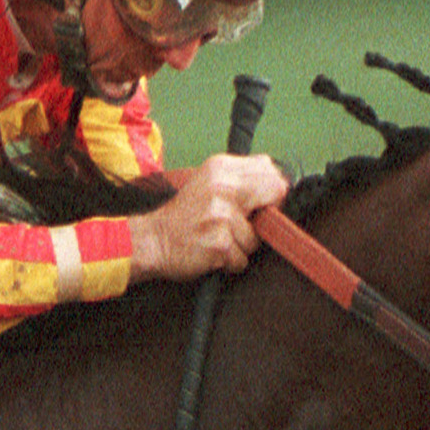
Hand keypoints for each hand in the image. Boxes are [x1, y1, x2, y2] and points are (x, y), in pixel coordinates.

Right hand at [128, 153, 288, 282]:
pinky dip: (230, 262)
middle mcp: (222, 187)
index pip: (271, 171)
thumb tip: (277, 185)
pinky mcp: (220, 244)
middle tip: (246, 224)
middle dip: (266, 215)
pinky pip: (242, 259)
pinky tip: (213, 252)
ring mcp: (221, 216)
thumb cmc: (183, 217)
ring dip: (243, 245)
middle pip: (275, 194)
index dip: (271, 192)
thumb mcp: (208, 182)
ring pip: (258, 237)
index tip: (258, 204)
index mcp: (221, 168)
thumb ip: (240, 179)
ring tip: (220, 239)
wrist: (152, 240)